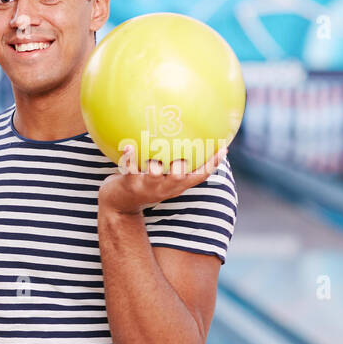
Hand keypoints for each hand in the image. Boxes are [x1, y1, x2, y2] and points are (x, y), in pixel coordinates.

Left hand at [99, 145, 227, 215]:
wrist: (119, 204)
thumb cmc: (143, 185)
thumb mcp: (162, 180)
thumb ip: (175, 164)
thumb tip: (186, 139)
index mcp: (175, 186)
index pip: (198, 177)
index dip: (212, 164)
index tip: (223, 148)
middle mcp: (163, 187)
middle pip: (179, 177)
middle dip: (182, 166)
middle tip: (183, 150)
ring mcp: (146, 187)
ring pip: (154, 174)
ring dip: (155, 161)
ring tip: (153, 145)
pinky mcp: (129, 184)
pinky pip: (130, 169)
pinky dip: (129, 157)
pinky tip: (128, 145)